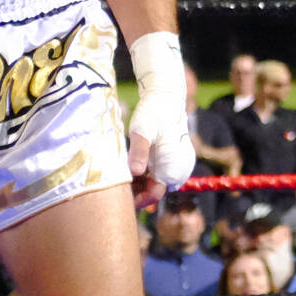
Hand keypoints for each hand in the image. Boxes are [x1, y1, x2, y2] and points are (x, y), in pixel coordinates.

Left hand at [127, 32, 196, 207]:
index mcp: (175, 166)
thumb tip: (136, 172)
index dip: (135, 198)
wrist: (166, 97)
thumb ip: (139, 152)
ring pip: (156, 183)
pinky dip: (146, 174)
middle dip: (136, 190)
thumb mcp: (142, 131)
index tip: (115, 195)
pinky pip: (160, 174)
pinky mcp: (176, 160)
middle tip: (114, 184)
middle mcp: (181, 169)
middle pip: (155, 190)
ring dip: (140, 182)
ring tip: (121, 174)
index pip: (154, 194)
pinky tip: (132, 166)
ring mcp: (180, 165)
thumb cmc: (153, 112)